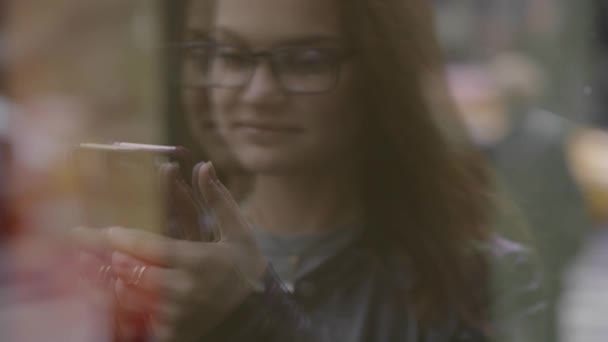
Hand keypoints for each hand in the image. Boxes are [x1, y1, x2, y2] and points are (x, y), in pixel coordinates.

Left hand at [106, 162, 266, 340]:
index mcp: (199, 260)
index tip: (108, 232)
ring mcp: (178, 314)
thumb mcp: (238, 230)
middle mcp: (185, 288)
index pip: (153, 248)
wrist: (259, 312)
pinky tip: (119, 295)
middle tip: (91, 249)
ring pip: (132, 298)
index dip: (125, 240)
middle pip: (135, 273)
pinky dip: (126, 308)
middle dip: (112, 259)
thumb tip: (203, 165)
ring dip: (114, 282)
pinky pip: (139, 322)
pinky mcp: (173, 332)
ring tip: (99, 269)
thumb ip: (218, 199)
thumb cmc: (246, 266)